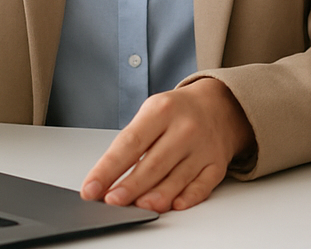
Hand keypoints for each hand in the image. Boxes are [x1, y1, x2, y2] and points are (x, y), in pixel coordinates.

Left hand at [81, 78, 252, 212]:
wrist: (219, 104)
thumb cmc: (177, 112)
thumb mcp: (151, 112)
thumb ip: (131, 143)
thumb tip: (106, 180)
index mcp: (162, 110)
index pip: (130, 143)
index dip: (108, 169)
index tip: (91, 187)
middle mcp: (185, 128)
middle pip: (153, 164)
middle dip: (130, 186)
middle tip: (112, 201)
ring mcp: (203, 147)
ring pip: (177, 178)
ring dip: (156, 196)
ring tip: (138, 207)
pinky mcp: (216, 164)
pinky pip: (202, 185)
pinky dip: (189, 197)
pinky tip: (174, 204)